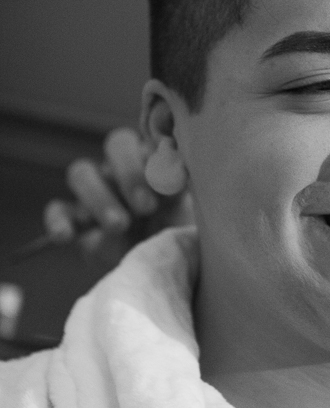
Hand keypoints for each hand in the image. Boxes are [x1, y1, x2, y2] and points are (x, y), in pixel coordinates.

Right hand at [43, 127, 192, 267]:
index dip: (161, 153)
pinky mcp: (74, 220)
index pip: (155, 135)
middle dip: (132, 173)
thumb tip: (183, 169)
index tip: (176, 182)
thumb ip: (187, 191)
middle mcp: (125, 167)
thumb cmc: (182, 236)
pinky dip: (58, 221)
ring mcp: (97, 191)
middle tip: (147, 207)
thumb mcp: (194, 215)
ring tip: (120, 226)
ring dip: (99, 197)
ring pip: (83, 172)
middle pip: (117, 144)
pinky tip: (65, 237)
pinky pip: (58, 210)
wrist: (163, 271)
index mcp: (159, 158)